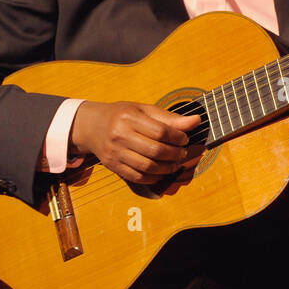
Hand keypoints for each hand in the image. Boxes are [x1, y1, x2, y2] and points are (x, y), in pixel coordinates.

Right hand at [70, 101, 203, 183]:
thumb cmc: (122, 115)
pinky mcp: (112, 166)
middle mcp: (119, 135)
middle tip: (182, 153)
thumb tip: (196, 121)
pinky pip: (137, 177)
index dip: (178, 137)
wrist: (91, 126)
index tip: (184, 139)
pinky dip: (154, 177)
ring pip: (147, 166)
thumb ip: (169, 118)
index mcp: (128, 118)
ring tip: (175, 163)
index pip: (161, 131)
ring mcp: (114, 153)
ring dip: (167, 168)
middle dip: (175, 154)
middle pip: (155, 150)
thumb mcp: (144, 110)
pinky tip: (161, 172)